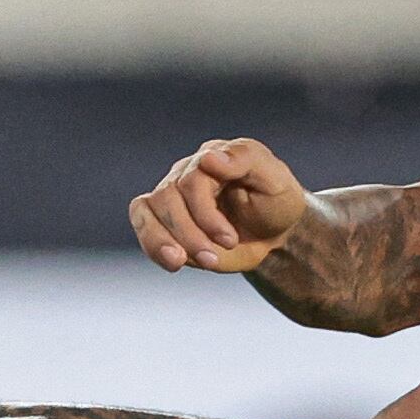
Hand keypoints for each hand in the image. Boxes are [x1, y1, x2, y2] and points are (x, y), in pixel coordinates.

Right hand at [130, 134, 318, 274]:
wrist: (275, 233)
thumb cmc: (276, 201)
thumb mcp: (274, 178)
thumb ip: (245, 159)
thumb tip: (208, 157)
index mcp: (213, 156)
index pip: (192, 179)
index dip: (204, 214)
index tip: (229, 240)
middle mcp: (187, 173)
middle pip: (166, 198)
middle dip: (188, 234)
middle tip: (212, 258)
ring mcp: (173, 196)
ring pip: (146, 211)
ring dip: (163, 241)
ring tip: (183, 262)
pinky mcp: (166, 221)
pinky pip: (143, 226)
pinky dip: (153, 246)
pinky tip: (173, 262)